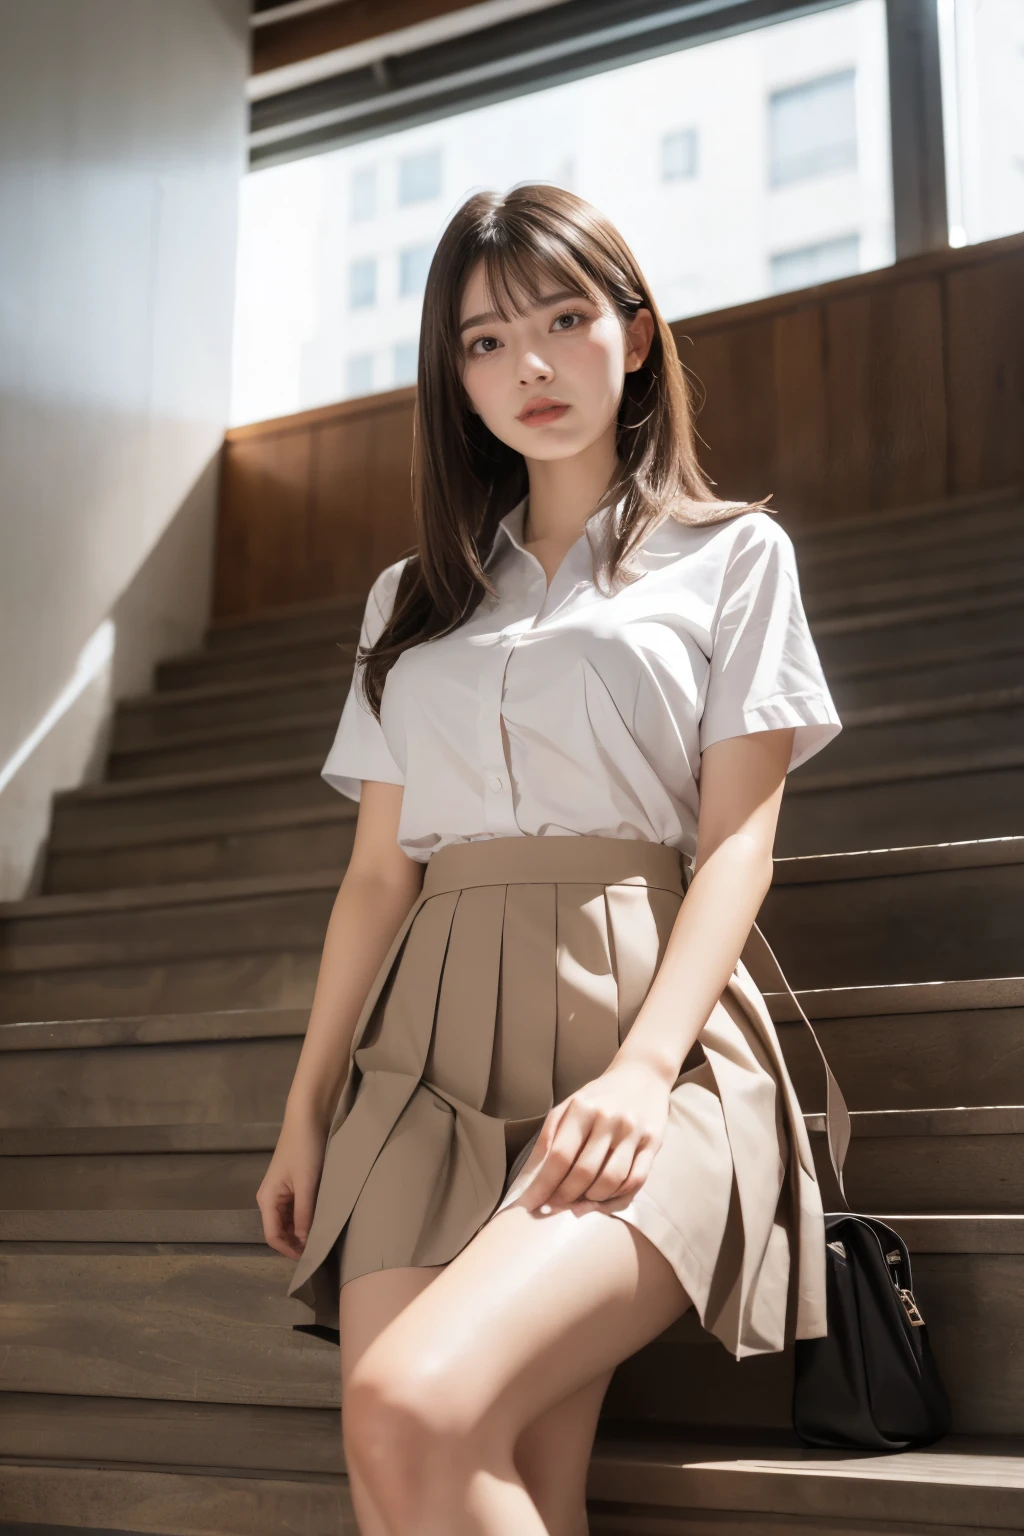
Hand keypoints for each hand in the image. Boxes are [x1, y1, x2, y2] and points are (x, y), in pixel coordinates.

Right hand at [257, 1113, 328, 1258]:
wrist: (309, 1116)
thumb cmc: (305, 1149)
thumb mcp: (306, 1184)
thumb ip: (304, 1215)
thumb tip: (304, 1242)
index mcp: (267, 1200)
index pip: (273, 1236)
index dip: (289, 1250)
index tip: (311, 1259)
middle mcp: (270, 1198)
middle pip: (280, 1230)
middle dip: (296, 1242)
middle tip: (320, 1250)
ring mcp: (282, 1191)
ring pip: (290, 1220)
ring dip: (303, 1230)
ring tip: (323, 1236)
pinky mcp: (294, 1183)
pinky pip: (297, 1208)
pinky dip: (307, 1216)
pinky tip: (321, 1219)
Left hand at [513, 1059, 671, 1212]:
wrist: (643, 1074)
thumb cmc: (600, 1095)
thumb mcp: (569, 1105)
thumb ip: (550, 1136)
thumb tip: (534, 1176)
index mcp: (582, 1108)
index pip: (559, 1157)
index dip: (543, 1186)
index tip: (531, 1205)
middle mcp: (608, 1119)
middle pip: (583, 1173)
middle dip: (564, 1198)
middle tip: (553, 1209)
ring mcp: (633, 1132)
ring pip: (610, 1181)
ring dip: (591, 1201)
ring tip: (577, 1205)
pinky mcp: (653, 1143)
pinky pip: (635, 1181)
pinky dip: (617, 1198)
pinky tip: (602, 1200)